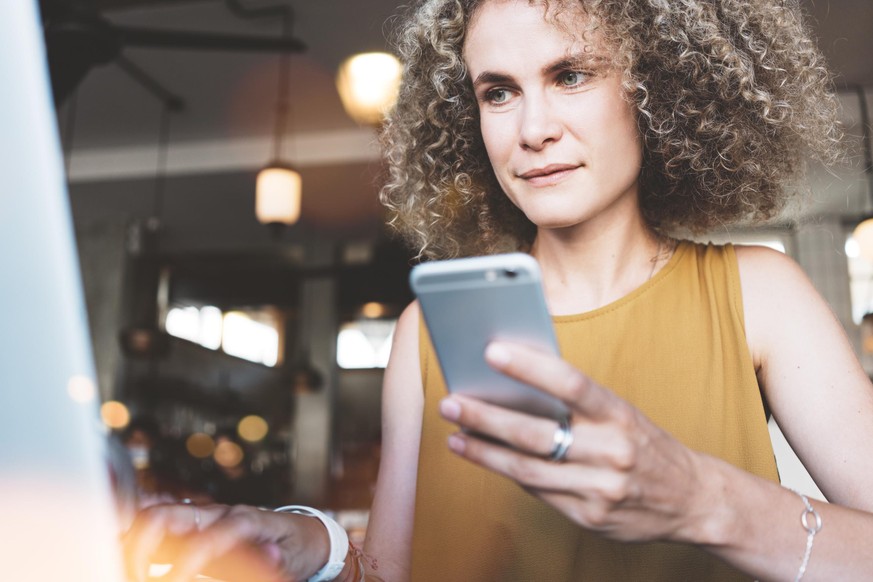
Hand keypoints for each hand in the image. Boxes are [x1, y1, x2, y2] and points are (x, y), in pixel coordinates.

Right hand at [123, 502, 328, 581]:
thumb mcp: (296, 557)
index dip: (184, 563)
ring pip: (155, 517)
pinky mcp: (198, 530)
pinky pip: (161, 528)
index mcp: (244, 520)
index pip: (203, 539)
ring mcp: (205, 519)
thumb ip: (279, 560)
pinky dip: (139, 540)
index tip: (172, 581)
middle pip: (165, 515)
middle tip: (135, 576)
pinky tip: (127, 561)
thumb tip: (268, 558)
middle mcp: (218, 514)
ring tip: (125, 571)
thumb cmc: (297, 546)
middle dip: (140, 545)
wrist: (305, 533)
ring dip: (133, 542)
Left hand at [438, 340, 713, 544]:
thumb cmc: (644, 443)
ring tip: (454, 436)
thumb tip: (513, 386)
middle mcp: (612, 452)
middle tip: (450, 404)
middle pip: (536, 434)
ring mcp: (601, 489)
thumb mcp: (621, 413)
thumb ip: (576, 403)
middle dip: (486, 418)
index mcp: (620, 415)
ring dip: (484, 452)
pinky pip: (538, 492)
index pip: (571, 383)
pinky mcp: (591, 518)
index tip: (491, 351)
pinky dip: (508, 473)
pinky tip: (486, 458)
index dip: (529, 366)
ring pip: (527, 469)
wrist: (691, 499)